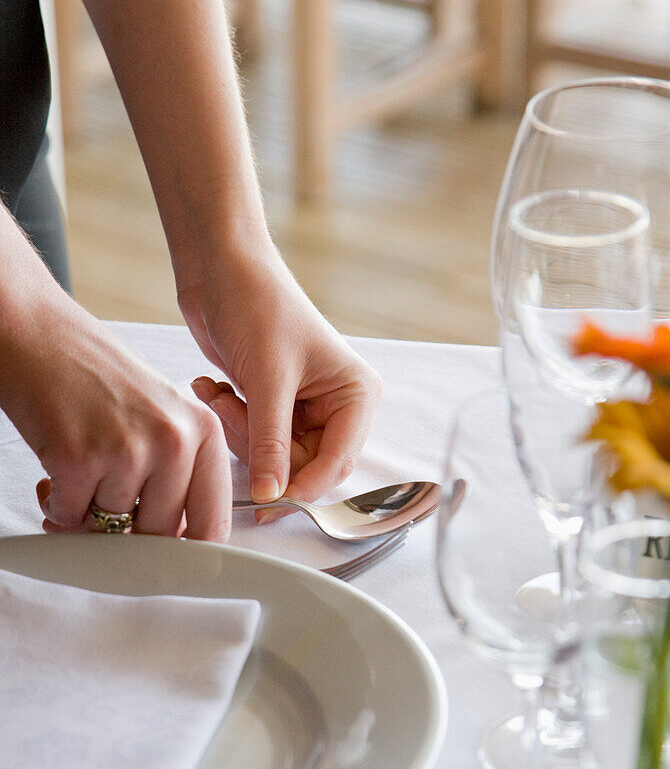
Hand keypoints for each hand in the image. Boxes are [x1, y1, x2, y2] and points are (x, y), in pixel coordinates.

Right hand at [3, 292, 231, 539]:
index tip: (172, 566)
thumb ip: (178, 473)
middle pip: (160, 534)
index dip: (188, 553)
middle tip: (103, 503)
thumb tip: (178, 543)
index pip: (212, 522)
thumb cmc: (97, 376)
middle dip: (128, 530)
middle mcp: (174, 440)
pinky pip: (70, 516)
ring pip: (111, 525)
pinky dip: (57, 505)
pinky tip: (55, 472)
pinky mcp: (79, 459)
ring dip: (87, 512)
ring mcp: (128, 450)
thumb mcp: (162, 415)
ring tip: (77, 471)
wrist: (38, 334)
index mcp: (204, 430)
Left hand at [179, 248, 380, 503]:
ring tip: (221, 394)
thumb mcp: (267, 378)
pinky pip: (253, 440)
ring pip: (274, 458)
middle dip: (263, 451)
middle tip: (234, 415)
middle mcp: (336, 405)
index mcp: (356, 394)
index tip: (267, 501)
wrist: (218, 267)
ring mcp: (302, 408)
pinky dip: (229, 420)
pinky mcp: (271, 406)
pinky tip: (214, 387)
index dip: (303, 486)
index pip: (338, 463)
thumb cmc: (257, 304)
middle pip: (305, 467)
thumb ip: (271, 443)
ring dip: (239, 432)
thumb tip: (271, 497)